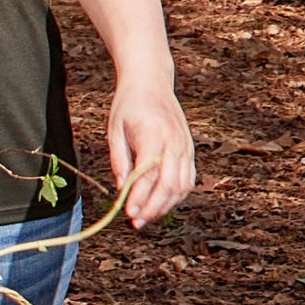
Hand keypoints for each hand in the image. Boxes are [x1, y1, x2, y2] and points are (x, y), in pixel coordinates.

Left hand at [103, 80, 196, 234]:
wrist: (151, 81)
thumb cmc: (129, 104)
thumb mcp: (114, 129)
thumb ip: (119, 160)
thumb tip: (121, 189)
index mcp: (153, 135)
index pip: (148, 175)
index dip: (139, 198)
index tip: (128, 214)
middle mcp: (174, 142)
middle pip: (169, 185)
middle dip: (153, 208)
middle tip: (136, 222)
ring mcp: (185, 146)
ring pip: (182, 186)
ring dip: (165, 205)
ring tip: (147, 216)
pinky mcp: (189, 149)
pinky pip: (188, 179)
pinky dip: (177, 195)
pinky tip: (162, 203)